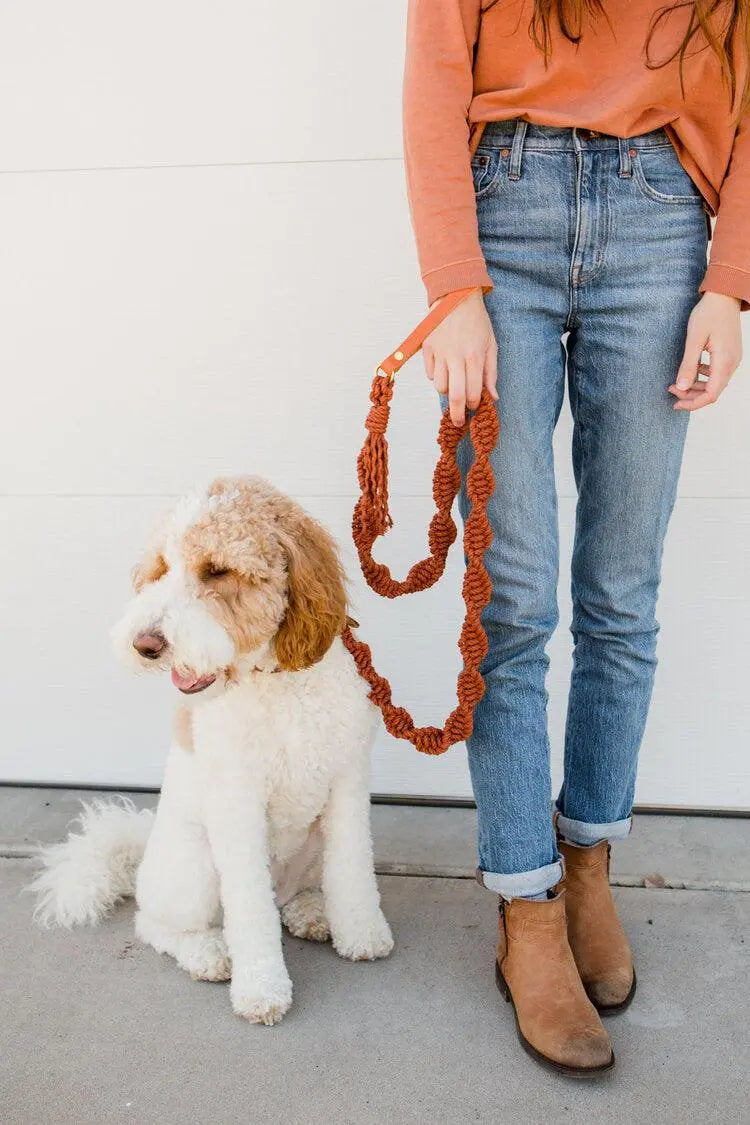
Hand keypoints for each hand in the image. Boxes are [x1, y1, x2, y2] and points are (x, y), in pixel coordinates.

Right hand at [423, 288, 497, 425]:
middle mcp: (456, 355)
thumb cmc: (477, 322)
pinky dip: (437, 376)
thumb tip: (493, 398)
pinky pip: (430, 374)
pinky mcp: (427, 347)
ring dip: (447, 391)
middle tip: (457, 422)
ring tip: (454, 383)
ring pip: (440, 386)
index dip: (473, 404)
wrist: (456, 296)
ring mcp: (439, 352)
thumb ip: (491, 373)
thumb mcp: (491, 345)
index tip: (474, 406)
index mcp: (475, 355)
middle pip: (454, 395)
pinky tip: (444, 368)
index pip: (473, 391)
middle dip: (456, 414)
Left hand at [669, 292, 741, 411]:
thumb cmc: (708, 313)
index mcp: (724, 362)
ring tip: (678, 382)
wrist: (724, 295)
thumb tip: (681, 387)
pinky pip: (718, 374)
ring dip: (696, 387)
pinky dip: (704, 377)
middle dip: (691, 395)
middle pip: (713, 392)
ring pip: (715, 384)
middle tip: (672, 389)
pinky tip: (692, 370)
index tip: (675, 402)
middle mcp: (732, 364)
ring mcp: (733, 359)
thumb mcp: (693, 339)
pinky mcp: (730, 354)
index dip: (692, 403)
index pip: (710, 395)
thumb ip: (688, 365)